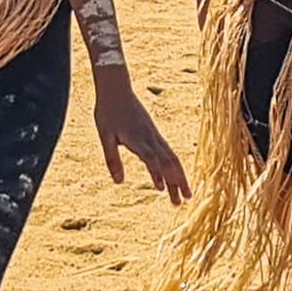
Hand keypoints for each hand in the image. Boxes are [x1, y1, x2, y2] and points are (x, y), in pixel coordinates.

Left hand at [93, 82, 190, 203]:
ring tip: (186, 195)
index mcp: (137, 139)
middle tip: (182, 202)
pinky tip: (176, 176)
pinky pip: (169, 152)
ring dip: (180, 177)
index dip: (157, 174)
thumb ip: (112, 159)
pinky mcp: (154, 133)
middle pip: (168, 162)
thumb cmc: (108, 112)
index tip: (162, 189)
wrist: (116, 88)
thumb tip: (119, 182)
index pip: (151, 159)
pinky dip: (175, 166)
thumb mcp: (105, 136)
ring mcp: (155, 135)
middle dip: (177, 182)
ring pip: (172, 158)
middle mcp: (150, 138)